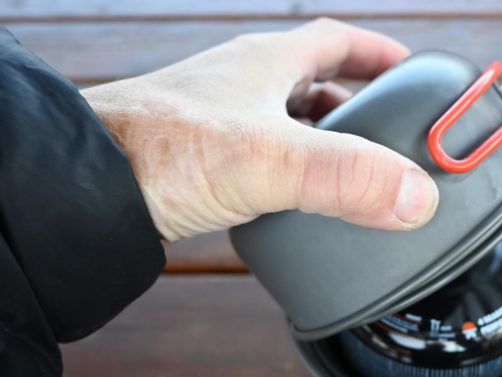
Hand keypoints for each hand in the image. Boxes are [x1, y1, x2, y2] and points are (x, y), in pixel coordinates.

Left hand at [81, 18, 438, 241]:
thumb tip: (414, 196)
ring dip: (322, 145)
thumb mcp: (268, 160)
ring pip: (286, 124)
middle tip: (388, 135)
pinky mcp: (199, 161)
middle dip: (357, 106)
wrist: (81, 188)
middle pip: (314, 83)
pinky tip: (294, 205)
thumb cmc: (156, 149)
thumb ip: (346, 176)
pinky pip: (259, 159)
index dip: (379, 54)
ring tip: (351, 177)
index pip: (336, 40)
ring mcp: (218, 122)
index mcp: (264, 63)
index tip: (412, 71)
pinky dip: (287, 176)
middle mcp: (241, 85)